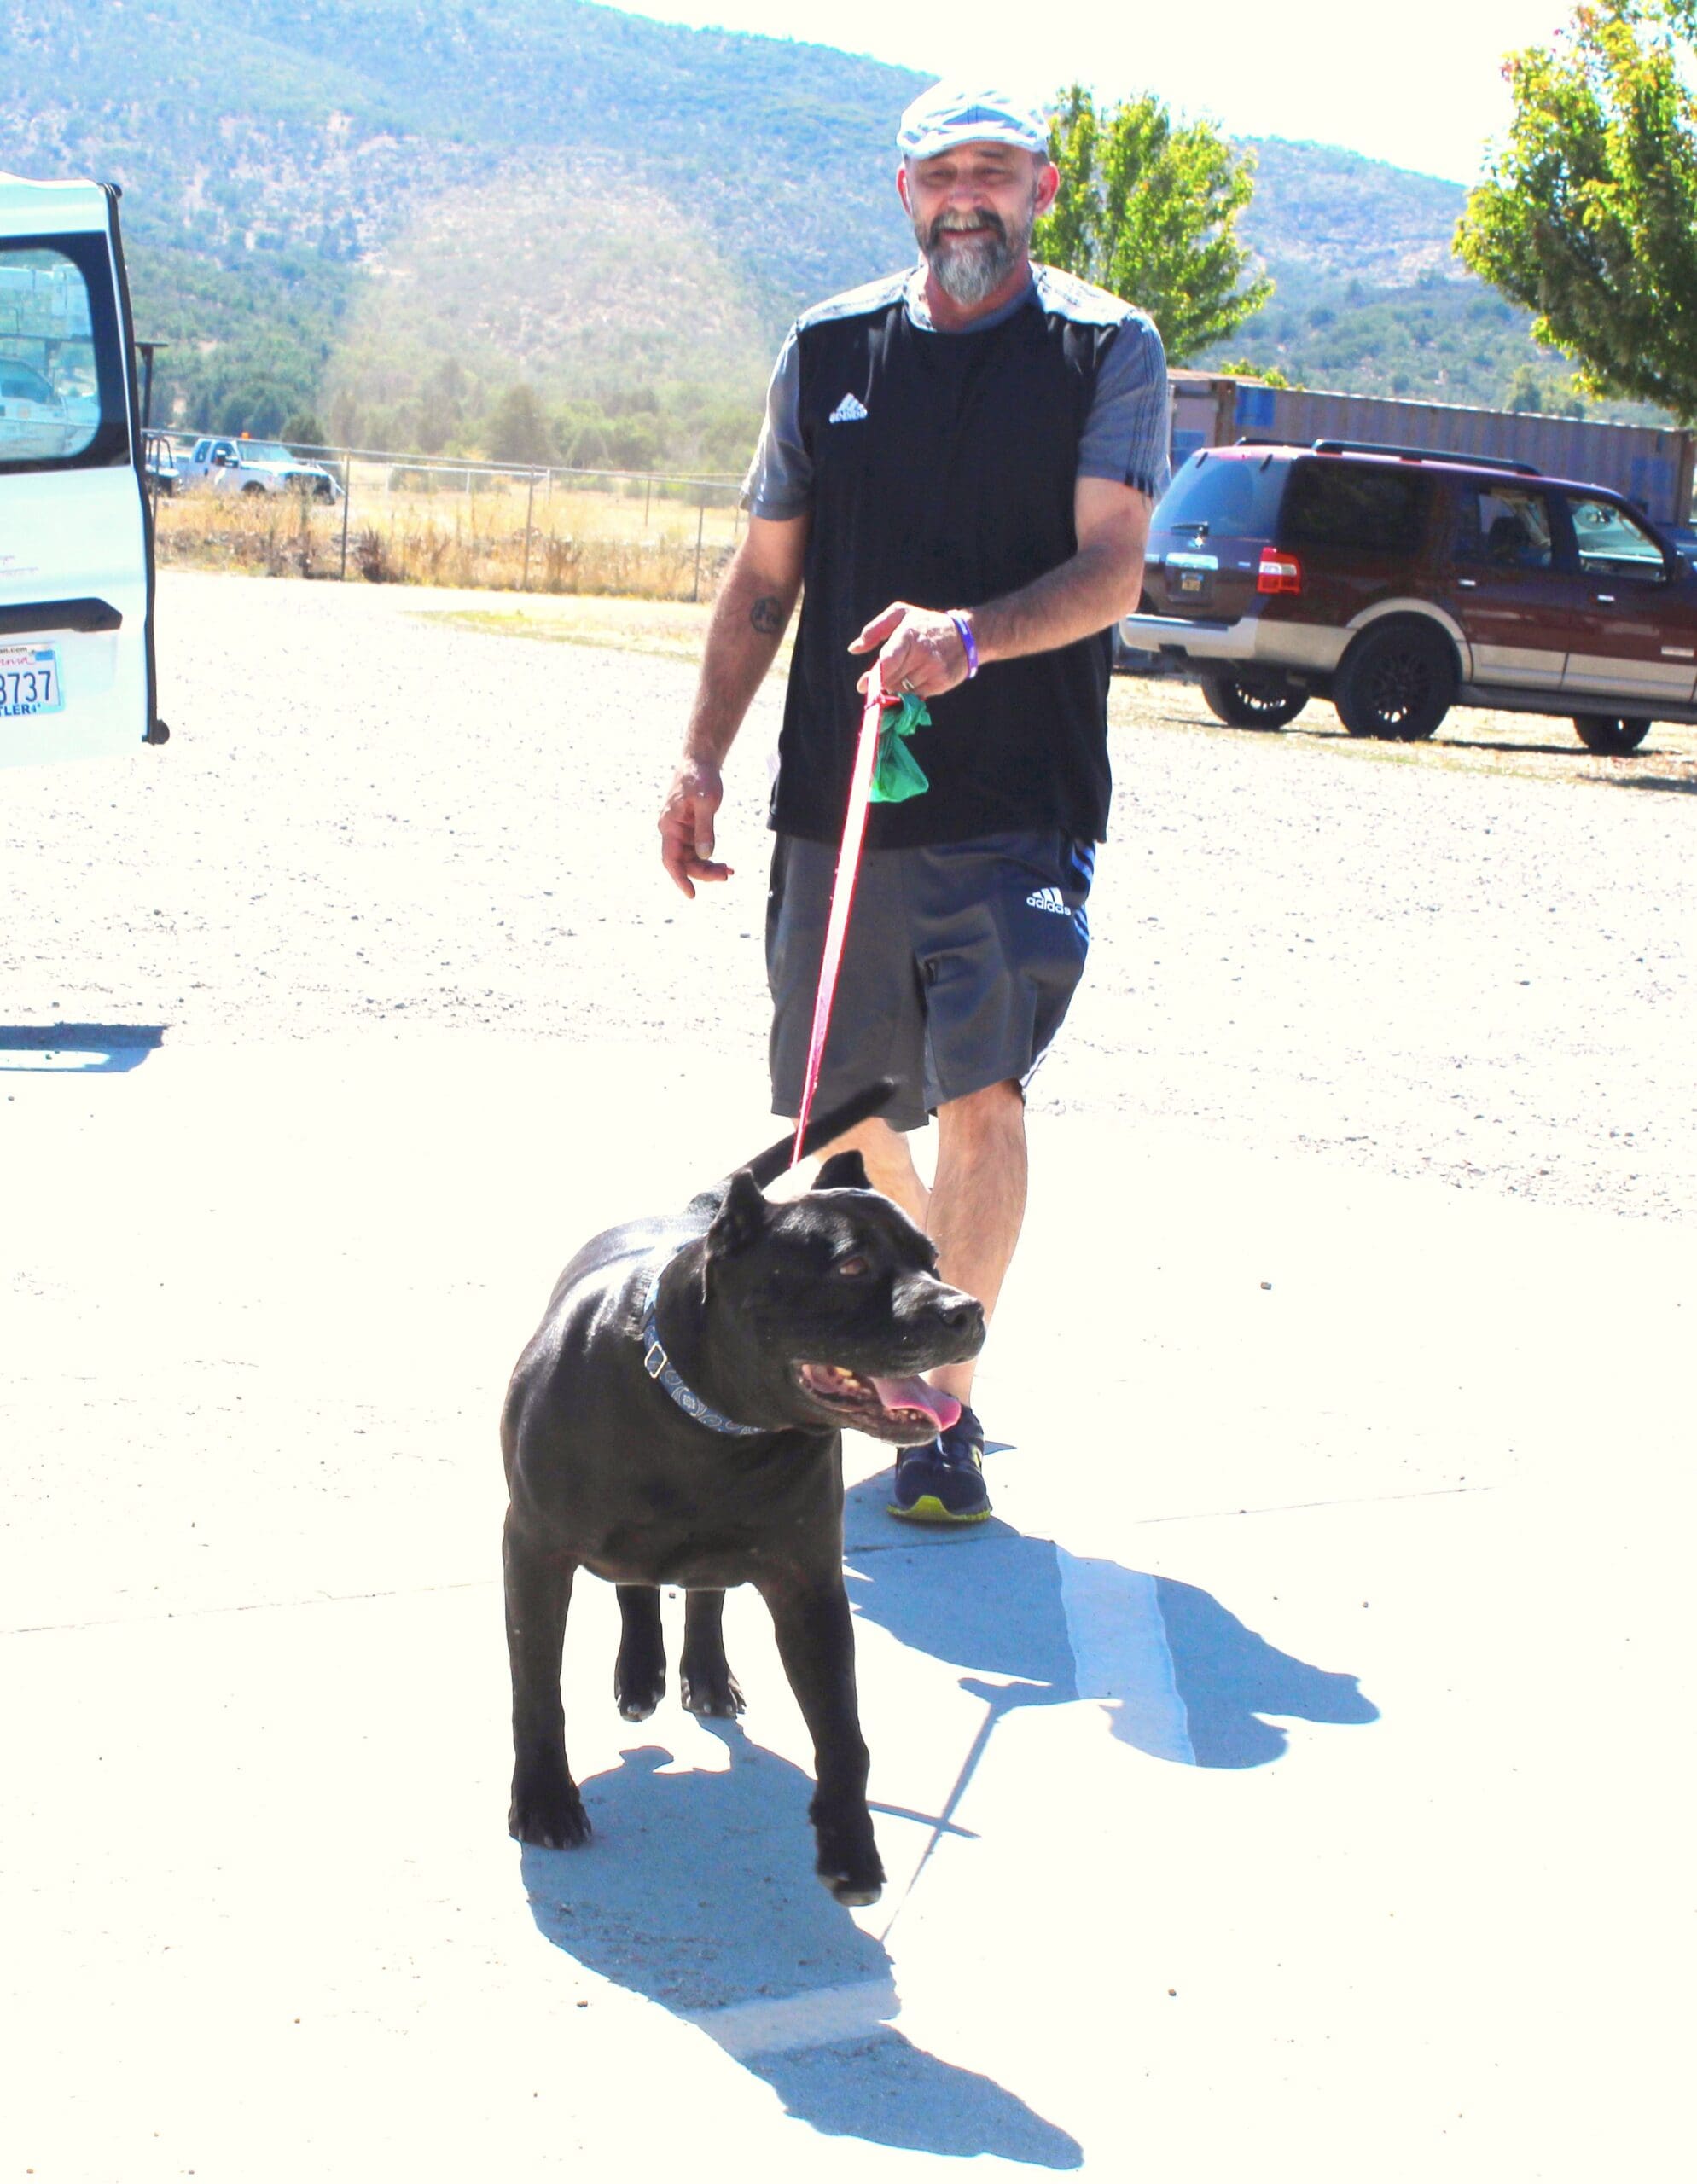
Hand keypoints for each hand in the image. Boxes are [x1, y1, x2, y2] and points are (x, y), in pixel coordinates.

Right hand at [658, 758, 731, 898]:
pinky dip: (710, 858)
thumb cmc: (701, 779)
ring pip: (691, 858)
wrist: (699, 761)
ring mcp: (680, 831)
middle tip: (726, 876)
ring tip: (729, 872)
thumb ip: (705, 830)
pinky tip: (725, 864)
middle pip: (683, 862)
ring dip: (708, 867)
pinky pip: (697, 850)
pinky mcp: (689, 829)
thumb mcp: (707, 803)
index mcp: (669, 825)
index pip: (671, 859)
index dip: (680, 879)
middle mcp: (671, 831)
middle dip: (703, 873)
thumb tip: (706, 855)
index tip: (691, 894)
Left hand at [848, 602, 970, 700]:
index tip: (864, 684)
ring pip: (901, 690)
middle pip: (891, 679)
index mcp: (909, 634)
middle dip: (880, 684)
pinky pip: (915, 696)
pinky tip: (908, 684)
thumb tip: (854, 649)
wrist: (966, 636)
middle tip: (873, 685)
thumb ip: (875, 629)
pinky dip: (907, 694)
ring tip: (894, 680)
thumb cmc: (926, 624)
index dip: (875, 676)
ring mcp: (932, 670)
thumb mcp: (901, 614)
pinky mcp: (940, 684)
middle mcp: (922, 654)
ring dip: (893, 689)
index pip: (888, 661)